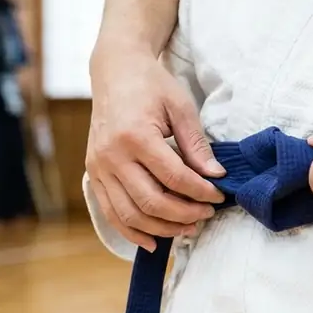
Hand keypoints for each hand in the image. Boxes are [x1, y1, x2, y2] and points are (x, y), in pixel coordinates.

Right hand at [85, 50, 225, 251]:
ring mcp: (99, 167)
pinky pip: (111, 212)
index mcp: (135, 136)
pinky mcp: (93, 174)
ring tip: (187, 228)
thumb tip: (216, 177)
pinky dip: (131, 231)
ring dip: (161, 228)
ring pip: (130, 214)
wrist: (115, 71)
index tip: (219, 195)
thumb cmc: (151, 85)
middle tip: (206, 214)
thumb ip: (197, 145)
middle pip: (151, 202)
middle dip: (183, 214)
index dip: (200, 192)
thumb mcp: (181, 107)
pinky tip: (153, 241)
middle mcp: (112, 155)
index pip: (174, 178)